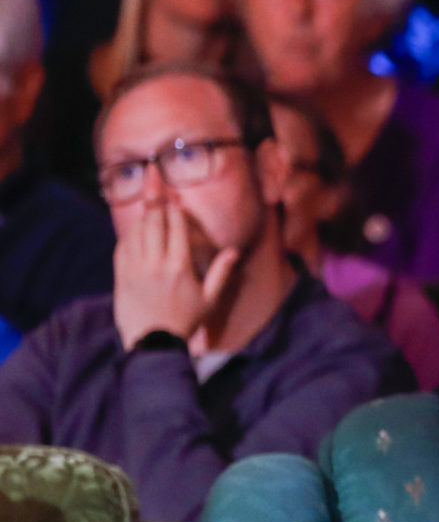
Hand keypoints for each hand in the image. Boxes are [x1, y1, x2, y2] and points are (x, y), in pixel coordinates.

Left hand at [113, 200, 236, 346]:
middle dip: (155, 198)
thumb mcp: (210, 300)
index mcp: (180, 267)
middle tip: (154, 178)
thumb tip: (234, 252)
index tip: (175, 196)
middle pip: (154, 221)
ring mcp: (136, 267)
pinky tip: (136, 230)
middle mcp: (156, 263)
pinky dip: (129, 233)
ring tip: (148, 203)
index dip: (175, 208)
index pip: (176, 227)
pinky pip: (123, 245)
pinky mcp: (121, 274)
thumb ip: (221, 273)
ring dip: (143, 215)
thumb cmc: (186, 321)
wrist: (154, 343)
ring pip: (137, 230)